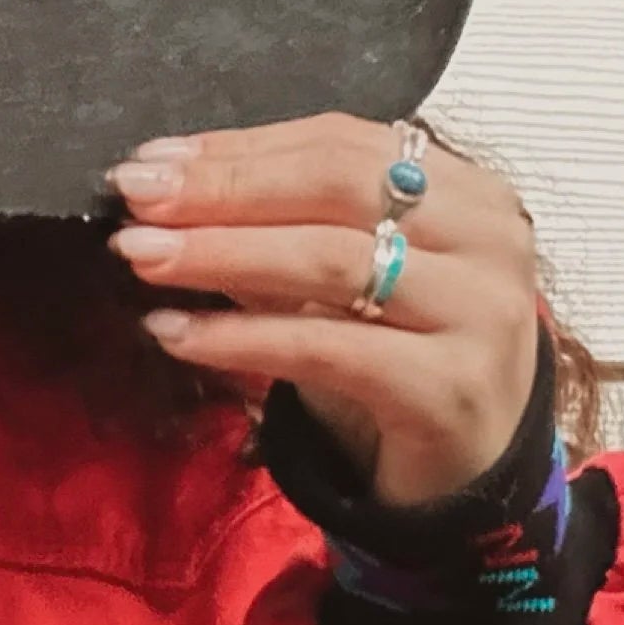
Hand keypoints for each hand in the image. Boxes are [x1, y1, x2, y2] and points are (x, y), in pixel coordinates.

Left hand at [108, 112, 539, 505]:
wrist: (467, 480)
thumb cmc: (399, 368)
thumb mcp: (340, 291)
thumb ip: (275, 238)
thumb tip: (167, 195)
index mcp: (465, 191)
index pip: (340, 144)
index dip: (241, 148)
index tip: (154, 159)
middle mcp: (487, 238)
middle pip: (337, 186)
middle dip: (224, 189)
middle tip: (136, 197)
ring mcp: (477, 312)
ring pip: (330, 261)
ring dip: (221, 254)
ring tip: (142, 255)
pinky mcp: (448, 387)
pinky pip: (326, 349)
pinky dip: (242, 338)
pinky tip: (176, 333)